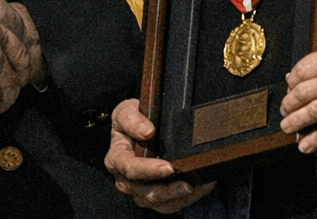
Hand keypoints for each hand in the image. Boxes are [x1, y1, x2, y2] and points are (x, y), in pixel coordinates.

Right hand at [105, 98, 214, 212]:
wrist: (138, 126)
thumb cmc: (132, 119)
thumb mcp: (126, 110)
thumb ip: (132, 119)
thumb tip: (147, 131)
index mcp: (116, 158)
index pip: (131, 168)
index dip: (150, 170)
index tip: (169, 168)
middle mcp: (125, 179)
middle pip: (145, 192)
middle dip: (168, 190)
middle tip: (189, 184)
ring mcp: (139, 191)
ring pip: (158, 202)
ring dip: (178, 197)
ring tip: (198, 187)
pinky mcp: (153, 197)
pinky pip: (168, 205)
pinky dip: (185, 199)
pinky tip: (200, 187)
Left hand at [280, 45, 316, 151]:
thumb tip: (292, 76)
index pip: (304, 68)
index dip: (291, 80)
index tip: (289, 88)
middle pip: (303, 91)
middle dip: (288, 103)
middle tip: (284, 110)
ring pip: (313, 112)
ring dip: (295, 121)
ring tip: (287, 126)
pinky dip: (314, 140)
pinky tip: (304, 145)